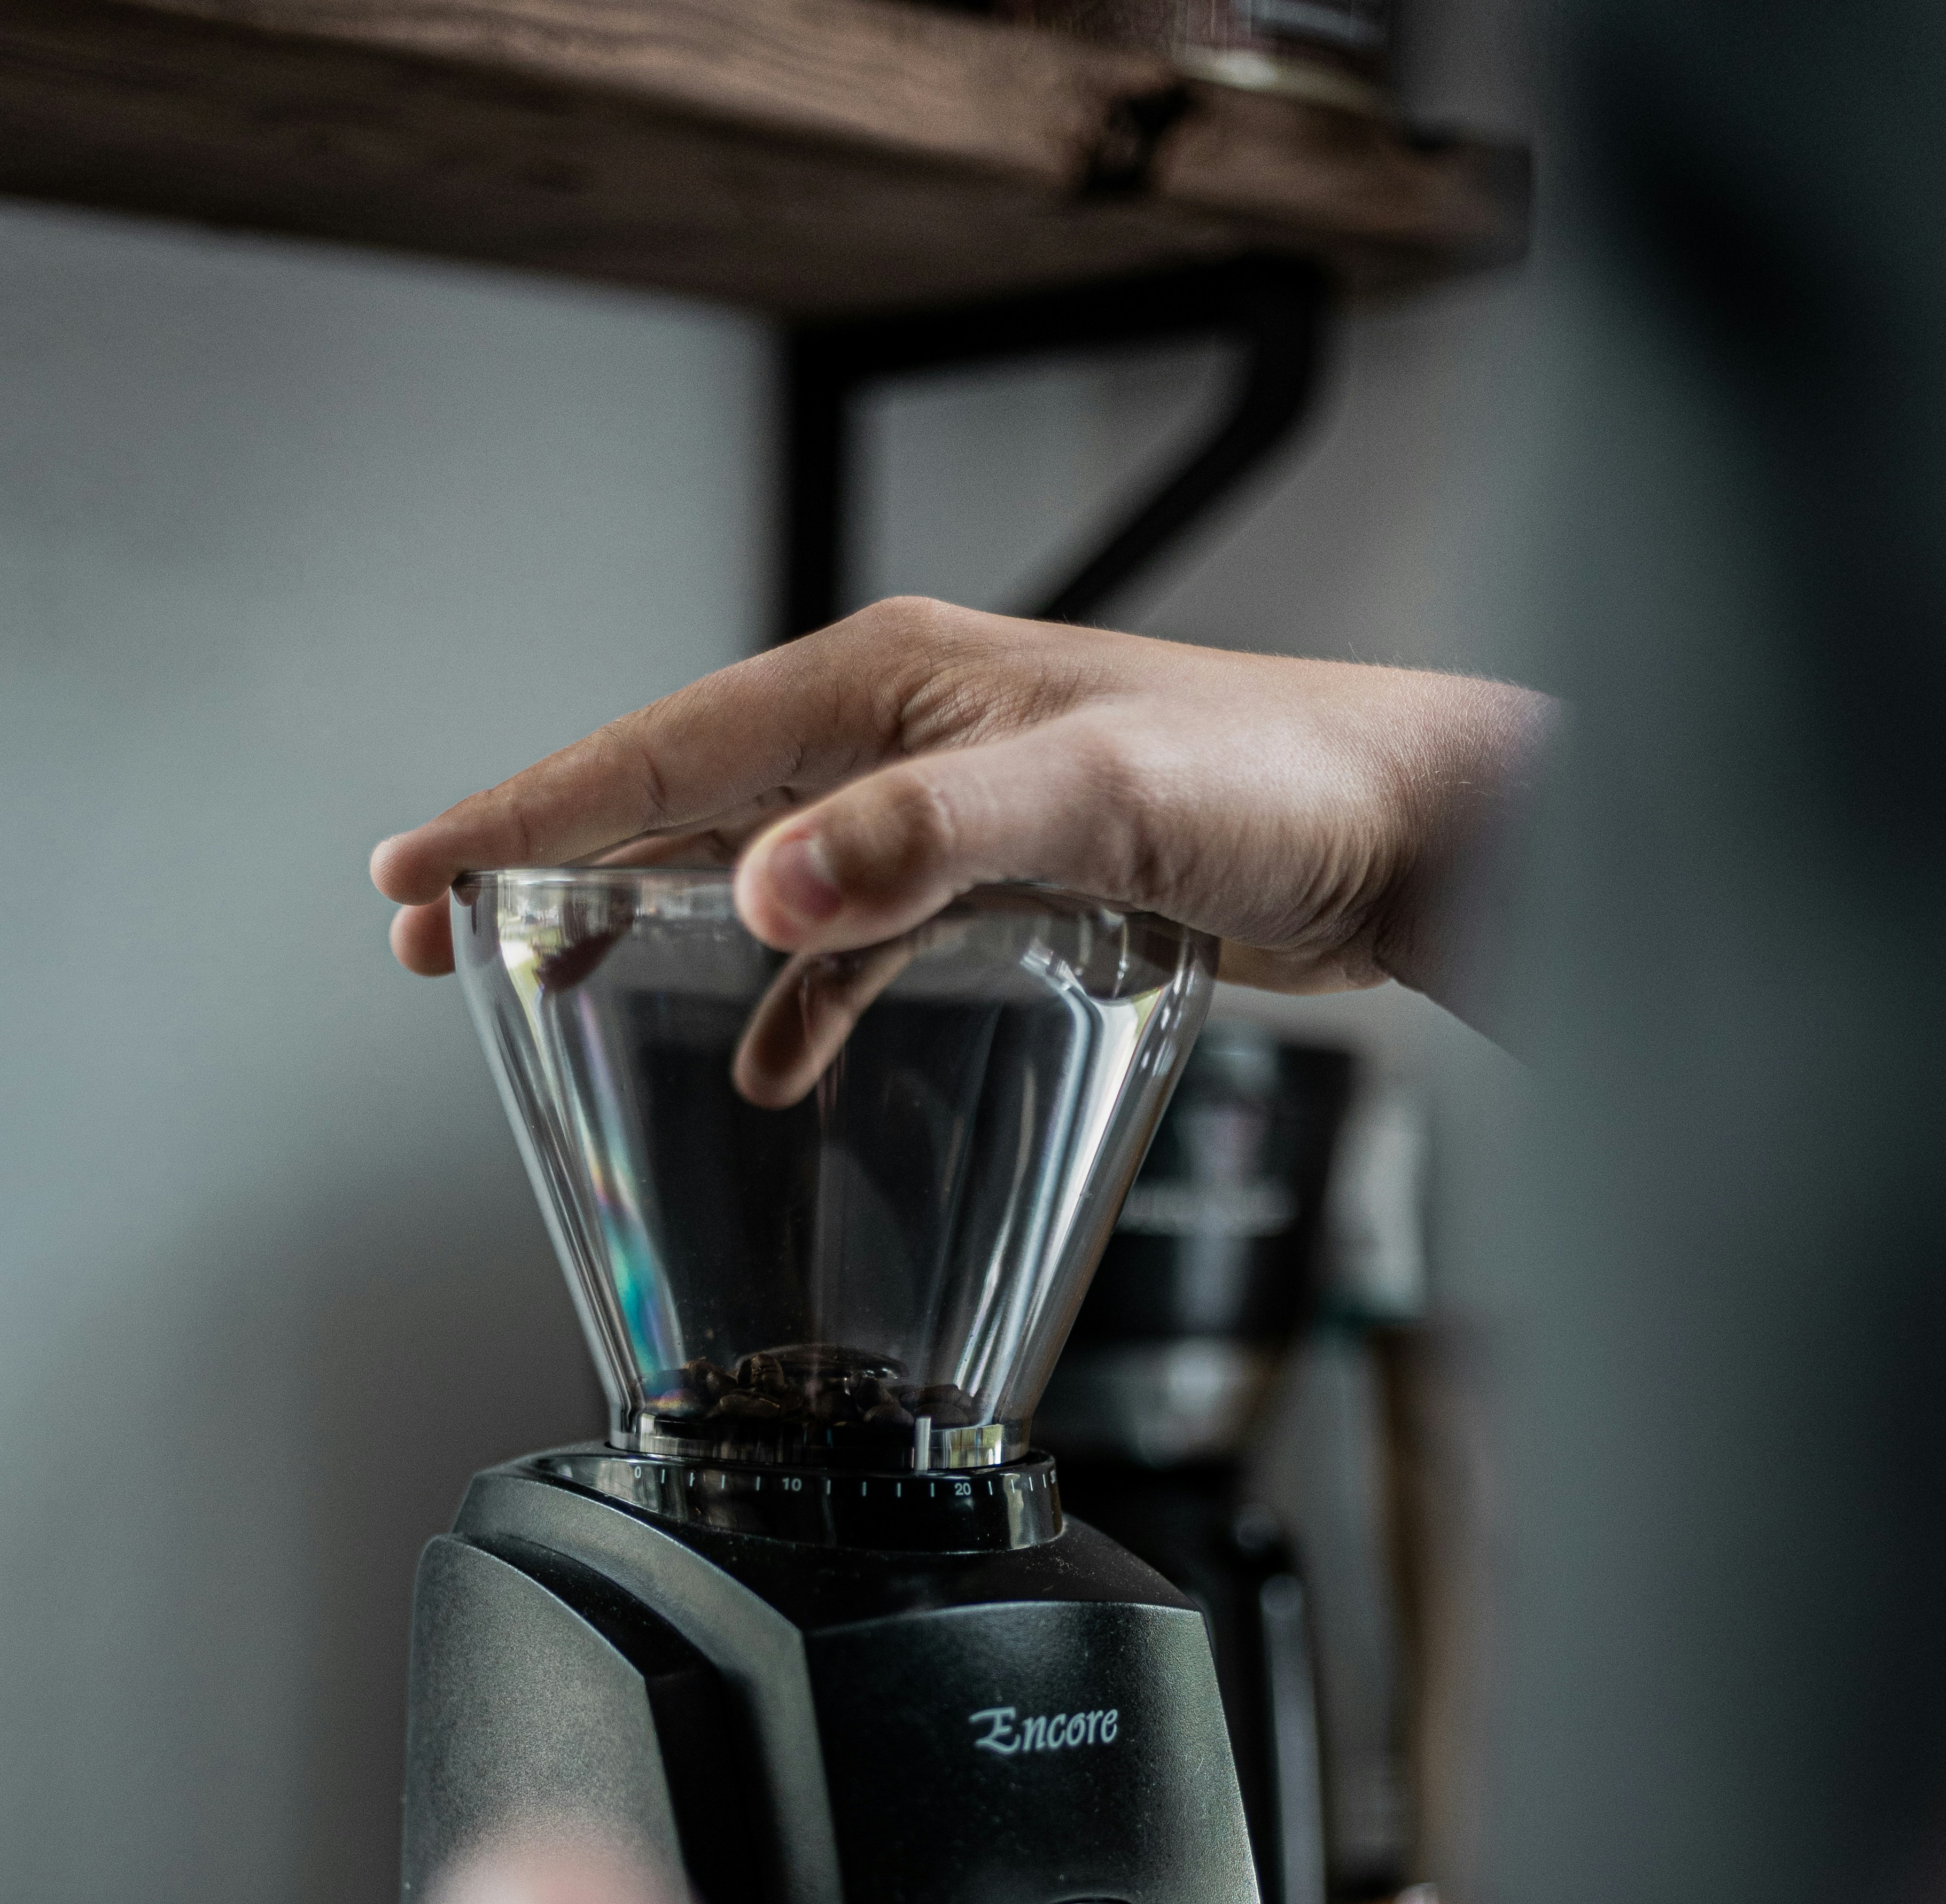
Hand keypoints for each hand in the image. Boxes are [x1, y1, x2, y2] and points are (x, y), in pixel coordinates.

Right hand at [370, 601, 1551, 1014]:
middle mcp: (907, 732)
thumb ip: (929, 841)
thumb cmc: (1290, 777)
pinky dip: (808, 994)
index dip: (526, 812)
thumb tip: (771, 893)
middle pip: (685, 797)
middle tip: (434, 938)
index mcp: (891, 687)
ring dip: (661, 929)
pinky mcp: (1013, 876)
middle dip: (555, 863)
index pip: (663, 748)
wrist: (1421, 827)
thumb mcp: (1099, 798)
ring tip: (560, 990)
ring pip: (762, 867)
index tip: (411, 873)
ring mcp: (954, 805)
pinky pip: (866, 936)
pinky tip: (780, 1062)